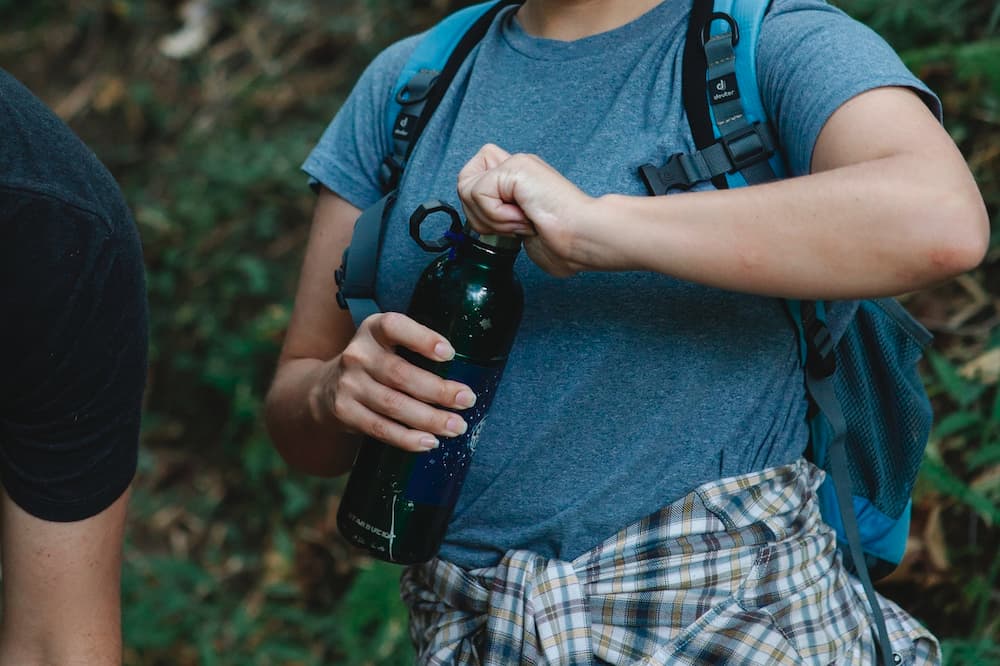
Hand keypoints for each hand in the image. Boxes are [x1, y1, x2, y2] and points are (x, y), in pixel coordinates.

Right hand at [311, 312, 476, 451]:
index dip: (422, 339)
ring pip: (393, 405)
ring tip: (456, 426)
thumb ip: (415, 350)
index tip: (450, 353)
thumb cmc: (375, 364)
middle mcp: (357, 354)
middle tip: (467, 400)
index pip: (395, 327)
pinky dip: (407, 438)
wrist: (325, 388)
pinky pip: (380, 428)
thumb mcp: (387, 344)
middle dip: (438, 390)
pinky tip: (429, 442)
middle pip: (400, 374)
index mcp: (373, 330)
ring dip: (429, 419)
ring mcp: (348, 384)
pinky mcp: (344, 411)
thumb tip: (464, 375)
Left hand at [457, 144, 594, 276]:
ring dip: (491, 218)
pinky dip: (497, 215)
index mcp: (519, 180)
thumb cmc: (565, 242)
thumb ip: (502, 220)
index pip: (474, 177)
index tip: (505, 225)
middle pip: (463, 181)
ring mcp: (516, 164)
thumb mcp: (523, 232)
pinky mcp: (515, 167)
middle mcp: (516, 166)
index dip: (478, 205)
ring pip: (466, 188)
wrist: (584, 238)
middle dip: (478, 214)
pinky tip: (523, 219)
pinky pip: (479, 193)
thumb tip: (483, 227)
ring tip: (520, 223)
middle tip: (510, 225)